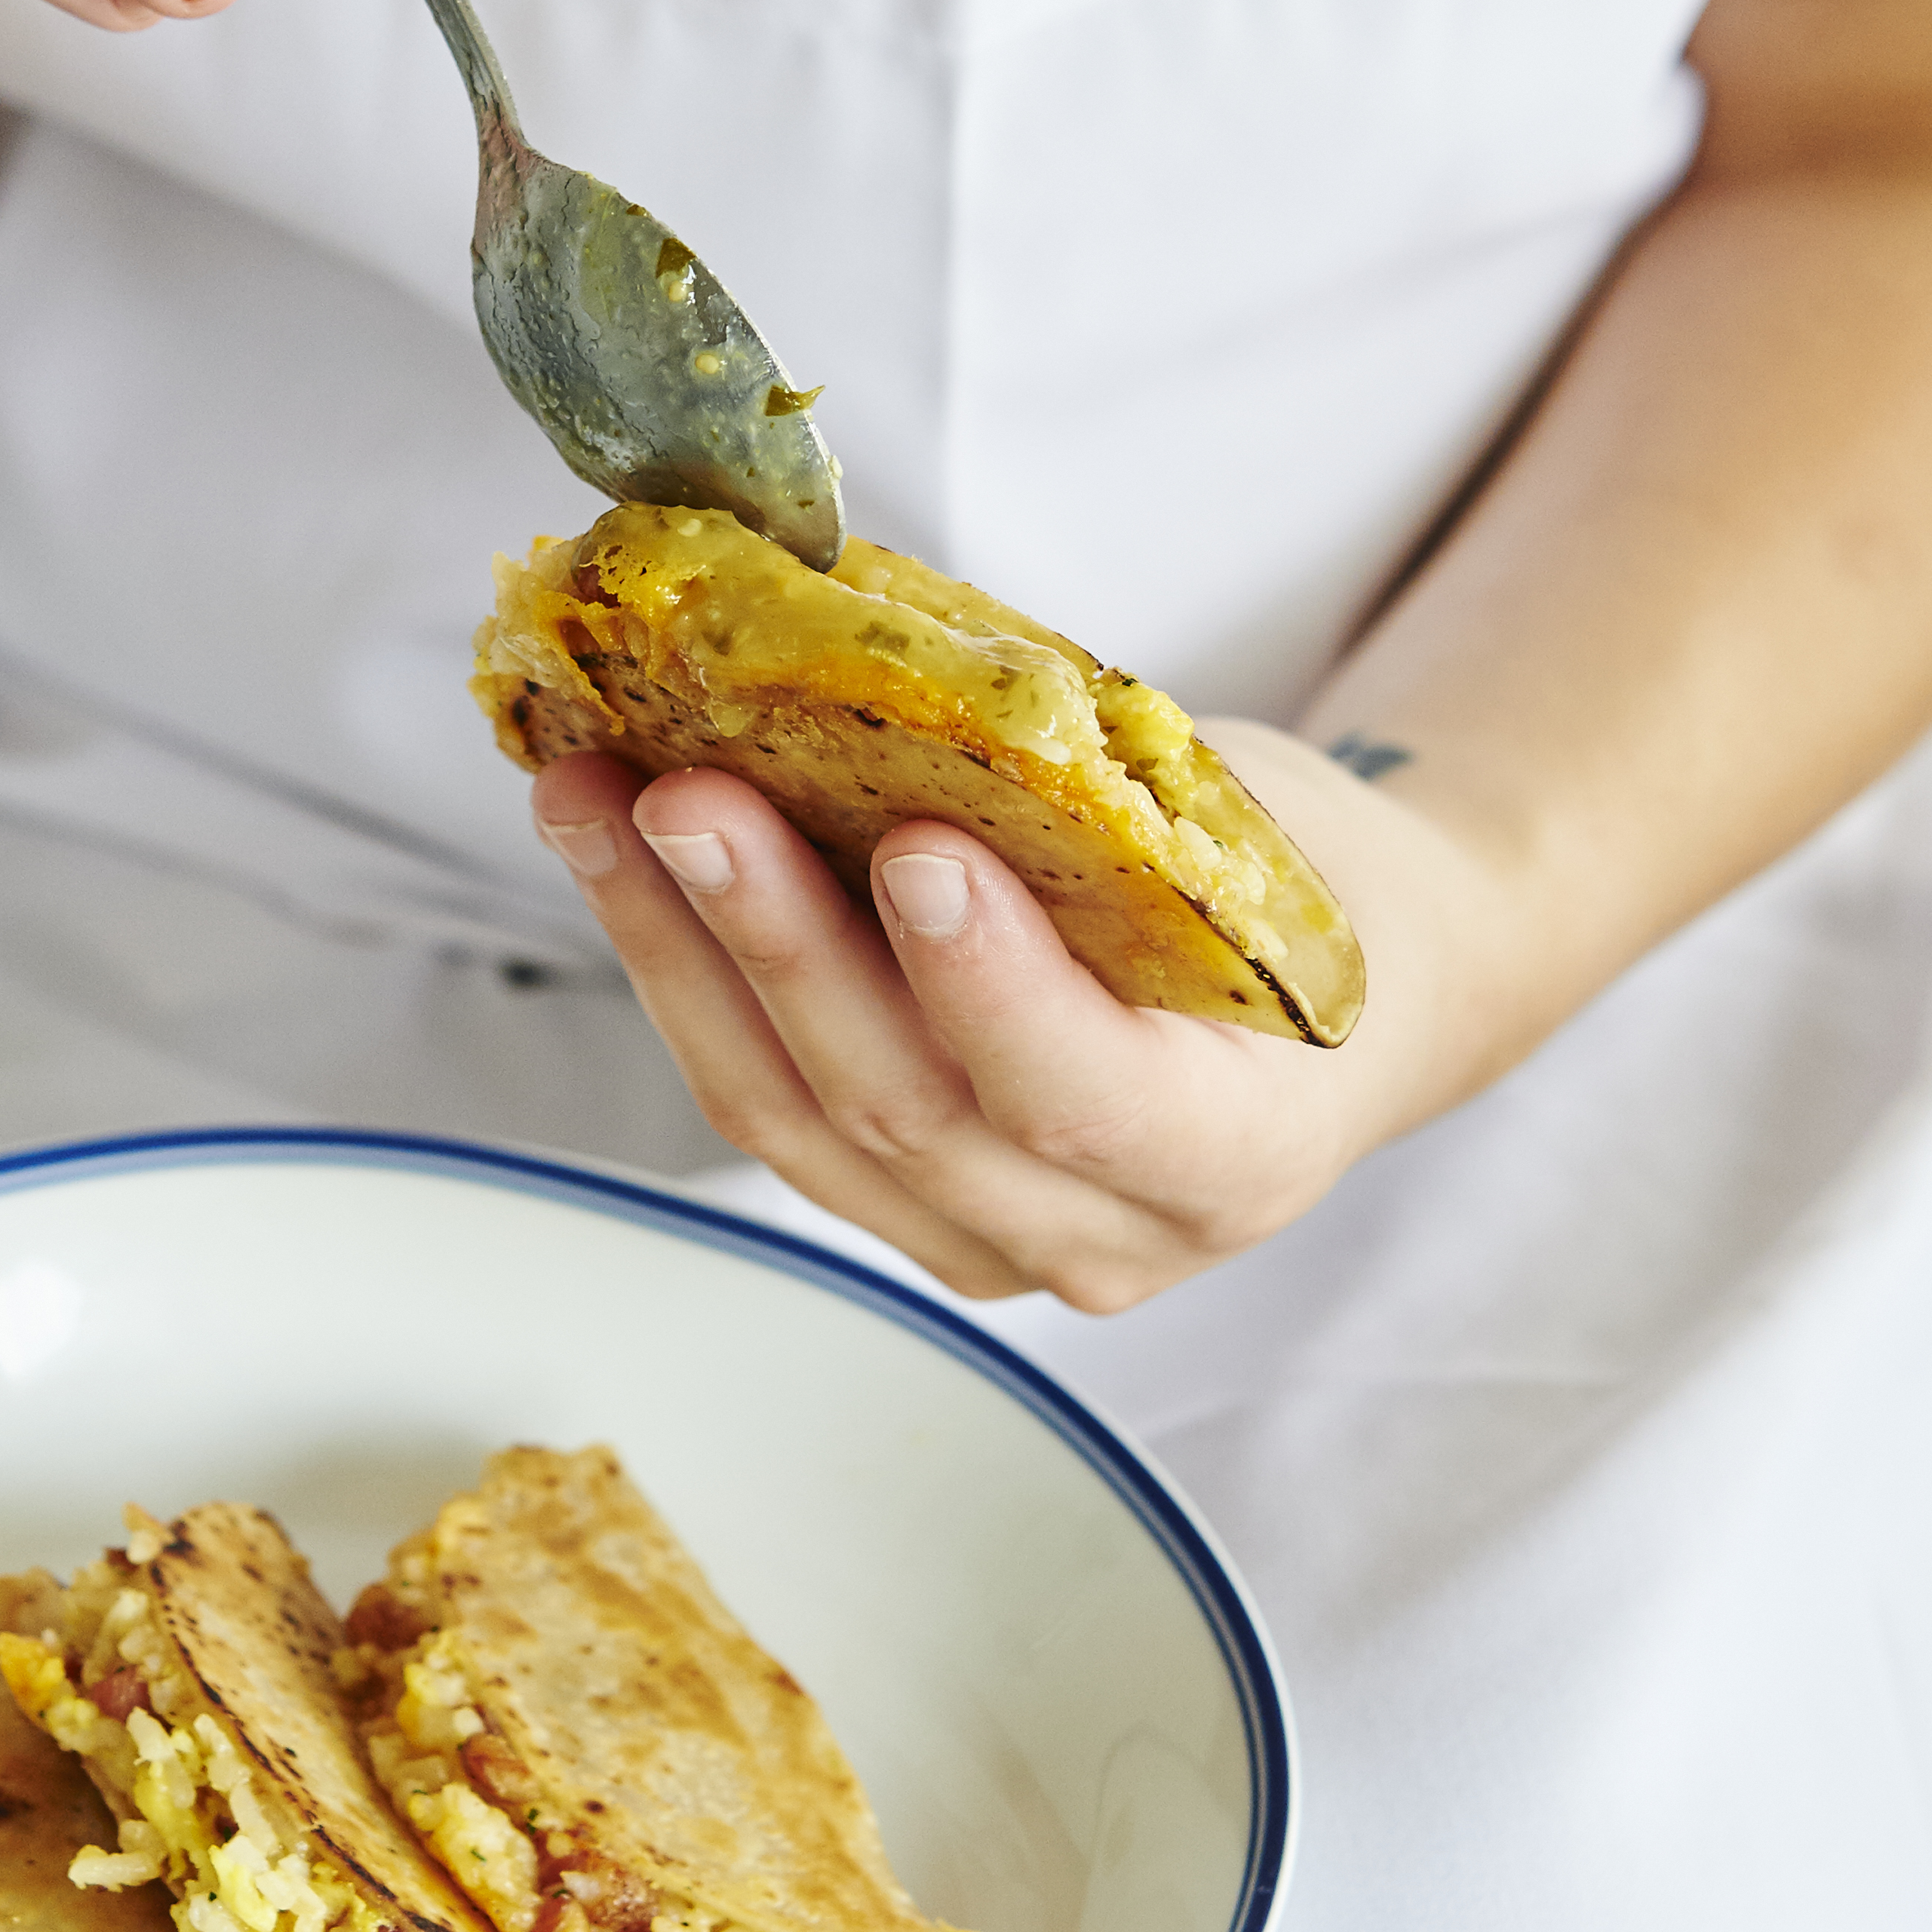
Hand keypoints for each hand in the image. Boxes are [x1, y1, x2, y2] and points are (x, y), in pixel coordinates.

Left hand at [534, 723, 1527, 1311]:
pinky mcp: (893, 1209)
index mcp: (1238, 1152)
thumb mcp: (1255, 837)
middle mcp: (1103, 1238)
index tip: (914, 844)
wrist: (1339, 1001)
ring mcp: (985, 1242)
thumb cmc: (1301, 894)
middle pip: (902, 1110)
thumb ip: (1102, 813)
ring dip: (674, 950)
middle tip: (683, 795)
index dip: (987, 983)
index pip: (1087, 1094)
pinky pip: (764, 1102)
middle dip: (774, 941)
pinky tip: (614, 855)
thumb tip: (896, 689)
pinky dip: (680, 974)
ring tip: (592, 800)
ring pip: (792, 1120)